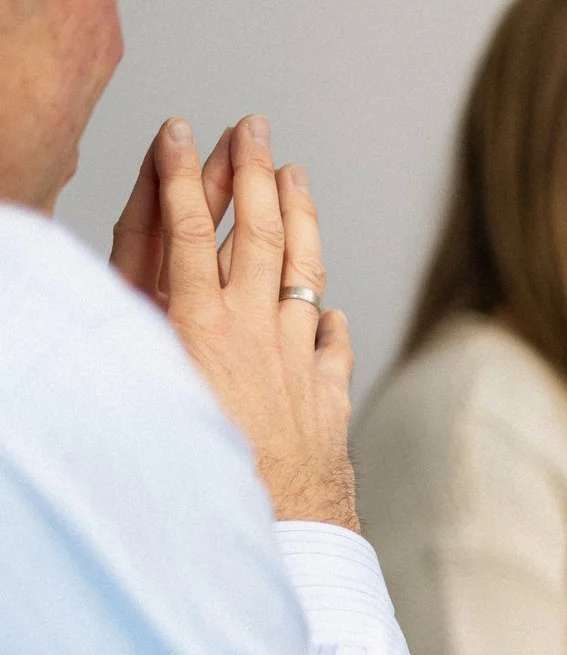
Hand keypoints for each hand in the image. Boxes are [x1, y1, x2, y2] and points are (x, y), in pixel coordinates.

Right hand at [109, 116, 356, 529]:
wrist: (279, 527)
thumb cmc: (209, 469)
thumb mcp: (154, 389)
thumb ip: (148, 333)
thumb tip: (146, 288)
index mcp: (200, 325)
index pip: (183, 231)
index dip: (178, 176)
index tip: (179, 130)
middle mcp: (255, 331)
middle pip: (254, 233)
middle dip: (251, 172)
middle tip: (253, 126)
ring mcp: (298, 357)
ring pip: (303, 270)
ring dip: (300, 217)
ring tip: (296, 174)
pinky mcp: (327, 394)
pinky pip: (331, 344)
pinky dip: (327, 318)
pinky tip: (327, 307)